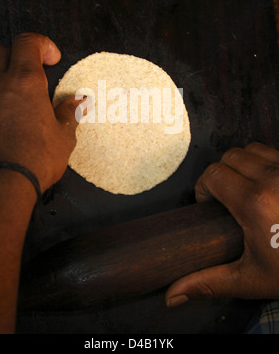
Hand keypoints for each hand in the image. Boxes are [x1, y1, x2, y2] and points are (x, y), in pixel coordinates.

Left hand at [0, 33, 83, 194]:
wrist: (2, 186)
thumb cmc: (36, 159)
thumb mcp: (63, 136)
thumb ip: (69, 112)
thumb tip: (80, 101)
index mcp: (25, 81)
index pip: (27, 41)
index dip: (42, 44)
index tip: (52, 59)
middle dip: (14, 56)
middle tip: (31, 74)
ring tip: (12, 96)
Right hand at [166, 142, 278, 305]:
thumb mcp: (251, 279)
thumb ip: (209, 282)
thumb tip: (175, 294)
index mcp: (255, 202)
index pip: (213, 174)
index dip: (203, 188)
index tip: (207, 203)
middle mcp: (274, 179)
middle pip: (230, 157)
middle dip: (220, 175)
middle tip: (224, 197)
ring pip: (252, 149)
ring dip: (242, 164)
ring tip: (244, 187)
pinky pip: (274, 153)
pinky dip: (264, 163)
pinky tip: (267, 185)